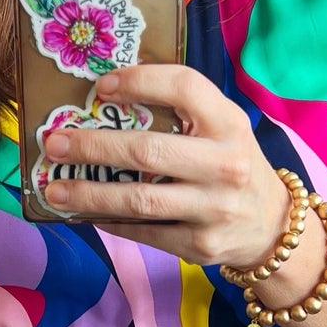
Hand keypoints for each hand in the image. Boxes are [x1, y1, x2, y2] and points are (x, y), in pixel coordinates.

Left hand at [37, 63, 291, 267]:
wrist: (271, 226)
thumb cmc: (231, 165)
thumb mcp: (224, 129)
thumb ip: (183, 111)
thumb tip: (106, 97)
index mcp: (230, 124)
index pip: (184, 87)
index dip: (139, 81)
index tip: (101, 86)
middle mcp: (225, 165)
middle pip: (147, 151)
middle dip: (93, 147)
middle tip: (54, 144)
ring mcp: (213, 209)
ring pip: (138, 200)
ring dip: (89, 194)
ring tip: (55, 188)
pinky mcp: (199, 245)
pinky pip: (143, 232)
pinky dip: (109, 221)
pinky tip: (86, 213)